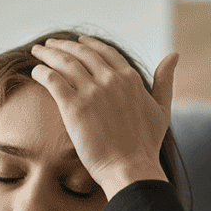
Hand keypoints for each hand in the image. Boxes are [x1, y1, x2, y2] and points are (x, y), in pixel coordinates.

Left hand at [30, 36, 178, 189]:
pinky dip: (42, 72)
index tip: (77, 42)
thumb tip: (174, 55)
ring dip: (49, 53)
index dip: (89, 45)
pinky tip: (35, 70)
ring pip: (64, 62)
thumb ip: (164, 80)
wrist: (130, 168)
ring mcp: (92, 92)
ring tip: (38, 51)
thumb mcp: (162, 108)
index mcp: (130, 78)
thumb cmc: (146, 145)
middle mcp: (111, 80)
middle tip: (50, 44)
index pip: (105, 52)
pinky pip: (53, 80)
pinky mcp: (74, 107)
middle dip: (63, 46)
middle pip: (81, 53)